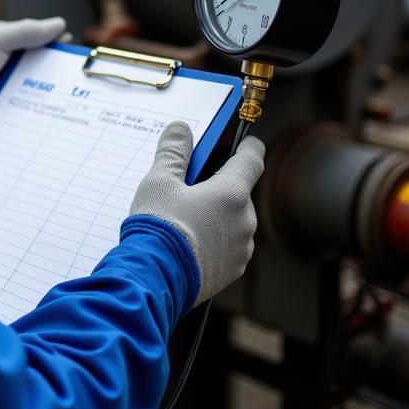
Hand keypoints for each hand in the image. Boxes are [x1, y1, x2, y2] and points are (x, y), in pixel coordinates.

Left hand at [0, 17, 65, 114]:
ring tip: (73, 91)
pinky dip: (38, 102)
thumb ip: (29, 32)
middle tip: (77, 72)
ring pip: (34, 83)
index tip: (72, 46)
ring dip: (49, 86)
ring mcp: (5, 81)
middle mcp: (6, 60)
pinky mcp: (4, 101)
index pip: (34, 39)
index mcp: (4, 41)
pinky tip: (56, 106)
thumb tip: (59, 24)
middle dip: (54, 67)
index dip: (53, 42)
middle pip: (37, 62)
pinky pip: (25, 101)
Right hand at [128, 121, 264, 304]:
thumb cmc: (159, 226)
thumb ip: (173, 152)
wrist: (156, 278)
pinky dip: (214, 238)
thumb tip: (181, 130)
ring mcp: (241, 248)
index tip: (247, 142)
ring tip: (184, 218)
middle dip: (219, 185)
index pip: (252, 160)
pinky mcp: (233, 271)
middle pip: (238, 192)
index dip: (249, 147)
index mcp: (232, 193)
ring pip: (233, 220)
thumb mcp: (159, 180)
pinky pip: (228, 245)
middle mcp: (245, 220)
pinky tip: (188, 241)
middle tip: (190, 186)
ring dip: (217, 214)